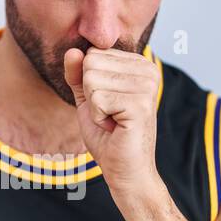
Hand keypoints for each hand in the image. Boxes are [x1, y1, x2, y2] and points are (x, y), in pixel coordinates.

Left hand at [63, 46, 162, 203]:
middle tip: (109, 114)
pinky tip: (114, 127)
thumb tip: (72, 50)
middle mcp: (148, 70)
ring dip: (94, 107)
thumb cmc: (108, 136)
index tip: (107, 104)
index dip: (90, 84)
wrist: (124, 170)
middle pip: (91, 63)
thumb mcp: (87, 98)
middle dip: (90, 94)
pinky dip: (98, 117)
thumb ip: (78, 74)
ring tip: (112, 121)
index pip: (93, 54)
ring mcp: (147, 86)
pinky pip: (97, 98)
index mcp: (140, 64)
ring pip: (91, 79)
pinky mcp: (140, 104)